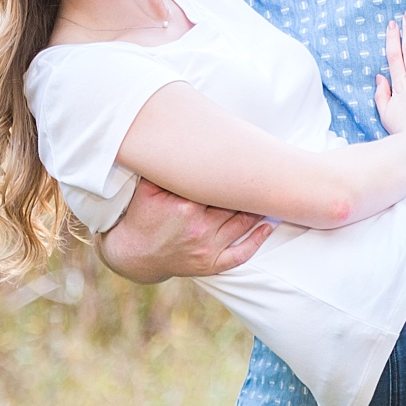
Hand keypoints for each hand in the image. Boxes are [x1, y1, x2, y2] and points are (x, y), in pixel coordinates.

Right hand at [97, 178, 273, 282]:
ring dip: (258, 209)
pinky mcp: (209, 264)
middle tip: (270, 175)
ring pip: (242, 224)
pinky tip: (268, 227)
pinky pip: (240, 255)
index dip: (237, 174)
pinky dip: (256, 241)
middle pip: (235, 204)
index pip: (221, 186)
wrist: (134, 254)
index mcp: (186, 207)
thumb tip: (185, 141)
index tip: (250, 161)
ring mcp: (206, 248)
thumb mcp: (148, 189)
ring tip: (271, 194)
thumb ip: (166, 168)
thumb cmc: (143, 216)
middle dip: (250, 190)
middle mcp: (199, 228)